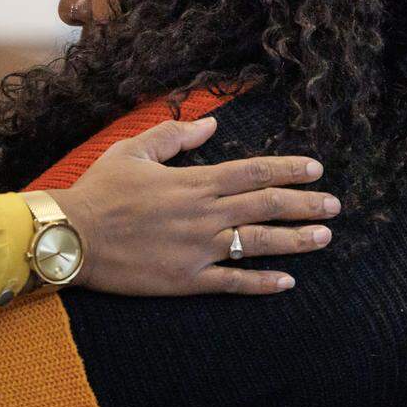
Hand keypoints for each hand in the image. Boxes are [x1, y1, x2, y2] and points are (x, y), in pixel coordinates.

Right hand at [45, 117, 338, 295]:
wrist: (72, 236)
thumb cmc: (99, 191)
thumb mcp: (132, 151)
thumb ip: (174, 136)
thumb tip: (211, 124)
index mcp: (194, 181)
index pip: (254, 172)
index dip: (289, 169)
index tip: (316, 170)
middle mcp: (204, 214)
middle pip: (266, 206)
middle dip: (305, 204)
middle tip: (334, 205)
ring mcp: (198, 249)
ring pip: (259, 243)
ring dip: (296, 240)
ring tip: (324, 237)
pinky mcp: (187, 280)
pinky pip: (234, 282)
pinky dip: (263, 283)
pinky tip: (287, 282)